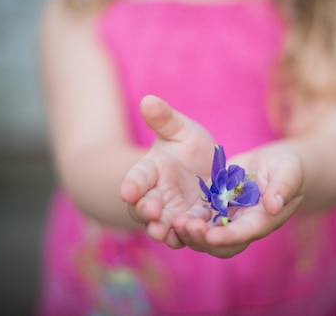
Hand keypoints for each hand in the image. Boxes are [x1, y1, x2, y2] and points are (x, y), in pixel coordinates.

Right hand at [120, 95, 214, 246]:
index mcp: (149, 171)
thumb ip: (165, 119)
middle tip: (151, 213)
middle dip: (146, 212)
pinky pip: (188, 235)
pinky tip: (198, 233)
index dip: (131, 185)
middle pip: (145, 208)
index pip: (136, 178)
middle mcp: (156, 196)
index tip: (127, 191)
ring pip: (165, 226)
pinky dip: (190, 236)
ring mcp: (172, 214)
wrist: (207, 172)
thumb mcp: (180, 130)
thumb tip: (148, 99)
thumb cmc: (188, 146)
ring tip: (170, 230)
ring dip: (166, 229)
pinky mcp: (192, 226)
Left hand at [172, 143, 306, 257]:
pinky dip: (187, 217)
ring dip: (191, 232)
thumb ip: (283, 186)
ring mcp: (229, 217)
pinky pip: (199, 216)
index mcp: (264, 220)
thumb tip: (274, 205)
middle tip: (185, 227)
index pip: (246, 233)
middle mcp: (244, 224)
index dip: (228, 236)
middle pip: (222, 243)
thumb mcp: (288, 170)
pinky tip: (174, 213)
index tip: (211, 236)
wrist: (276, 163)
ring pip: (207, 233)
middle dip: (203, 239)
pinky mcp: (216, 205)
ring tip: (176, 222)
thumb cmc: (288, 166)